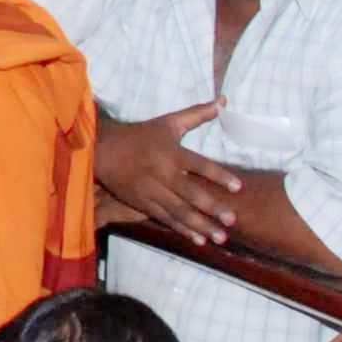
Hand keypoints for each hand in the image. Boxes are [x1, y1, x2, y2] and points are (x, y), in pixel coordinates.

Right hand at [97, 101, 238, 246]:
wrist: (103, 150)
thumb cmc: (141, 134)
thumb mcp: (168, 121)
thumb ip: (197, 114)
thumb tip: (224, 101)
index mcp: (171, 153)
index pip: (199, 164)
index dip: (218, 175)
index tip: (238, 187)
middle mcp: (162, 173)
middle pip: (190, 193)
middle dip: (212, 208)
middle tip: (233, 219)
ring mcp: (151, 191)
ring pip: (179, 211)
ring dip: (200, 225)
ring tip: (221, 237)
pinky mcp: (142, 203)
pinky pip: (165, 219)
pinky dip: (182, 230)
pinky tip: (200, 240)